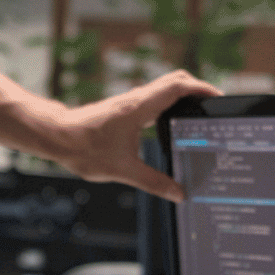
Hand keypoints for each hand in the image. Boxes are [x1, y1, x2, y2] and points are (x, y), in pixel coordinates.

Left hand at [56, 69, 220, 200]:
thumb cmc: (84, 147)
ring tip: (199, 113)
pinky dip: (169, 103)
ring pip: (164, 88)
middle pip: (175, 81)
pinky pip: (154, 99)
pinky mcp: (124, 109)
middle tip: (213, 106)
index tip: (218, 97)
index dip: (202, 88)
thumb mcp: (123, 170)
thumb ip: (154, 183)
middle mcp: (136, 99)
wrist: (56, 136)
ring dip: (183, 95)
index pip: (178, 86)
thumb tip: (178, 193)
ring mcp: (130, 102)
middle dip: (198, 89)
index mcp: (139, 107)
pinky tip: (173, 122)